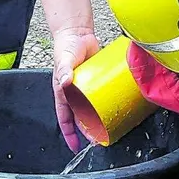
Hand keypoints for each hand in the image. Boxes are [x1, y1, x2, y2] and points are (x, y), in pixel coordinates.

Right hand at [51, 26, 100, 150]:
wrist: (78, 32)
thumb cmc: (66, 47)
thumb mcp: (64, 60)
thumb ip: (64, 70)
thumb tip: (66, 82)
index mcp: (63, 93)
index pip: (65, 118)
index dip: (69, 134)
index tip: (75, 146)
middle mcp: (74, 93)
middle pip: (81, 116)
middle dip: (88, 130)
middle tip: (99, 139)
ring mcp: (86, 87)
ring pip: (92, 108)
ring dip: (99, 118)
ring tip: (110, 127)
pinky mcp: (96, 81)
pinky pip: (101, 94)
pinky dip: (107, 101)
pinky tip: (116, 106)